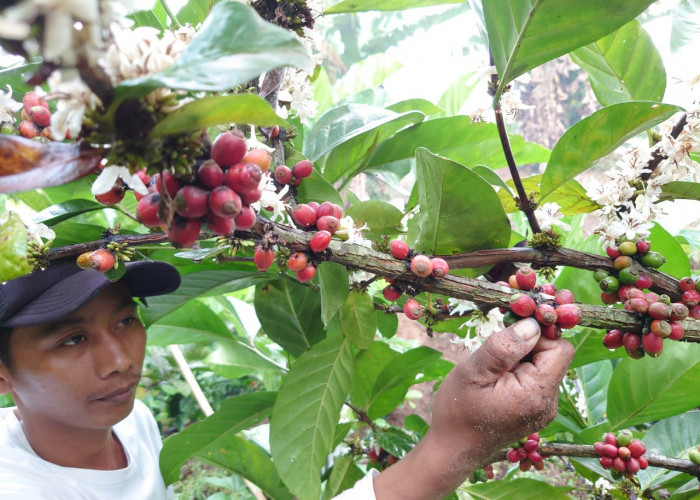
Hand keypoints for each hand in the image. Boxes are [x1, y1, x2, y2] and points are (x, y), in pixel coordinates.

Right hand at [373, 318, 573, 499]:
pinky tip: (496, 374)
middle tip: (496, 344)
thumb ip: (503, 347)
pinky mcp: (533, 409)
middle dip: (527, 342)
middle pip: (553, 355)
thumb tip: (533, 324)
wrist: (451, 450)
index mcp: (537, 394)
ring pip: (543, 364)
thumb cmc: (457, 412)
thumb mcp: (473, 372)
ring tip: (492, 363)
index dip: (539, 332)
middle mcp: (548, 403)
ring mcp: (542, 408)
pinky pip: (534, 377)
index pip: (559, 348)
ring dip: (521, 355)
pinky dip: (518, 368)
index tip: (512, 324)